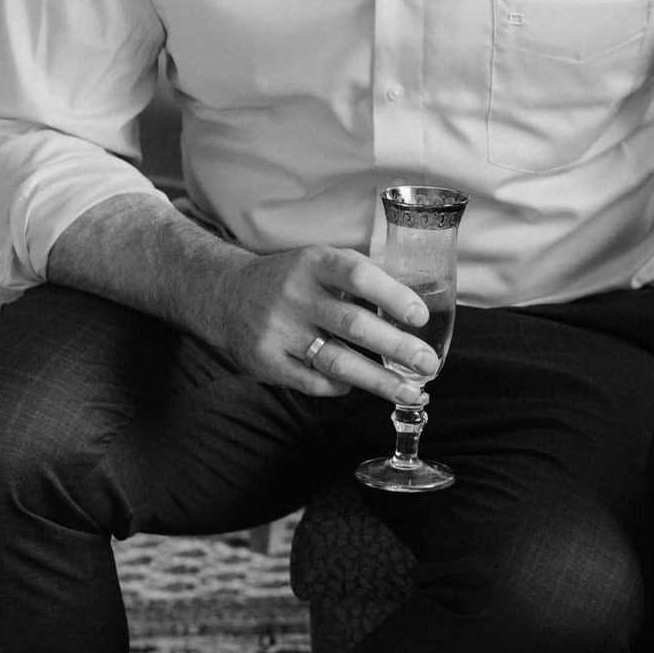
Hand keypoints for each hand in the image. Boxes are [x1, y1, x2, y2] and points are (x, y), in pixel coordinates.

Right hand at [196, 245, 440, 405]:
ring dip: (379, 380)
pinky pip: (313, 382)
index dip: (393, 296)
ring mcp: (279, 331)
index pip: (358, 276)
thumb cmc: (291, 279)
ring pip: (337, 361)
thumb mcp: (320, 261)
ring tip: (412, 391)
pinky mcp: (266, 361)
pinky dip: (340, 387)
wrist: (225, 294)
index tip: (421, 317)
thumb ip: (360, 275)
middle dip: (397, 347)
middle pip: (353, 325)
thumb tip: (413, 300)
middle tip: (428, 363)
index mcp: (314, 263)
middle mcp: (295, 295)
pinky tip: (359, 387)